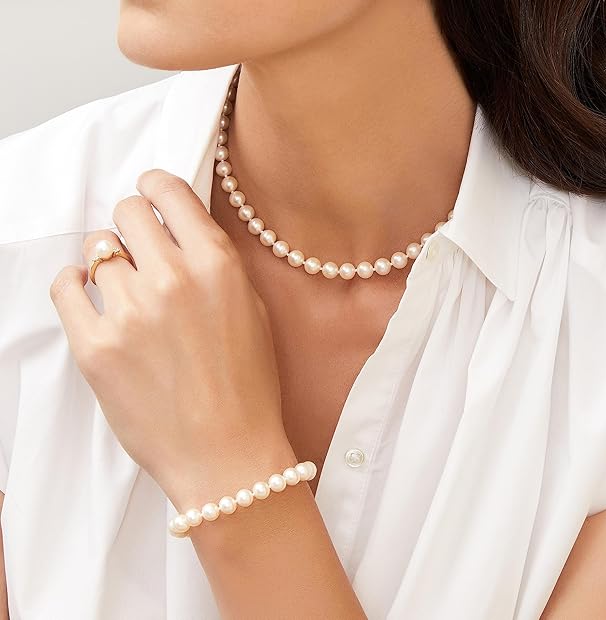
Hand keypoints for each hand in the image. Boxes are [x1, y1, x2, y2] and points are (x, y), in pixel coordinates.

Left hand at [49, 169, 294, 508]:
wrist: (226, 455)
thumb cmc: (247, 387)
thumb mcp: (251, 312)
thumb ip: (215, 264)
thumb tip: (179, 230)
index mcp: (216, 266)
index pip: (168, 191)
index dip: (155, 187)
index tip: (150, 194)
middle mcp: (172, 279)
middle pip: (127, 212)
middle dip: (133, 225)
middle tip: (139, 250)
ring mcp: (129, 312)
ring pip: (97, 251)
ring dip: (110, 265)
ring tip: (126, 295)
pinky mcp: (94, 346)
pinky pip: (65, 287)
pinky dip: (75, 286)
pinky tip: (91, 299)